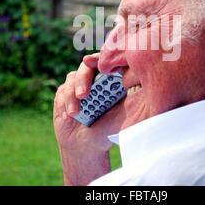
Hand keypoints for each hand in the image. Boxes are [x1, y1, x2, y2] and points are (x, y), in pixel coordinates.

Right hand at [53, 53, 125, 184]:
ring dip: (72, 96)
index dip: (102, 59)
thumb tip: (142, 85)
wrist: (86, 146)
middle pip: (87, 67)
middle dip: (83, 79)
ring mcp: (78, 84)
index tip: (94, 62)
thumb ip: (131, 100)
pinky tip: (68, 118)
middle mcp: (94, 78)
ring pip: (72, 79)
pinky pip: (62, 92)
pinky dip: (64, 104)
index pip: (107, 62)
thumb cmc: (108, 129)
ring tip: (75, 114)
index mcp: (111, 79)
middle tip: (83, 95)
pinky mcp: (64, 92)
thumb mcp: (123, 115)